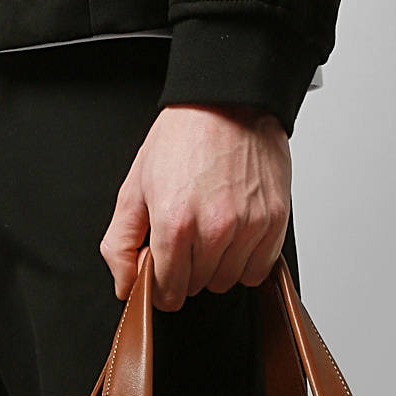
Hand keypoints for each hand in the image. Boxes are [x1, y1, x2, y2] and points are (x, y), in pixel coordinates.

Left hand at [100, 104, 291, 309]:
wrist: (227, 103)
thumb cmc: (182, 139)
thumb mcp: (133, 187)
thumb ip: (121, 243)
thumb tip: (125, 285)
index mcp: (175, 224)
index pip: (167, 291)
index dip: (159, 283)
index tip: (161, 267)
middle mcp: (215, 230)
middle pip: (197, 287)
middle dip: (186, 269)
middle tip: (185, 233)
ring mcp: (249, 227)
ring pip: (228, 281)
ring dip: (216, 266)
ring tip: (210, 228)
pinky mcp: (274, 221)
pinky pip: (258, 270)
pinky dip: (245, 261)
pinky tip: (233, 233)